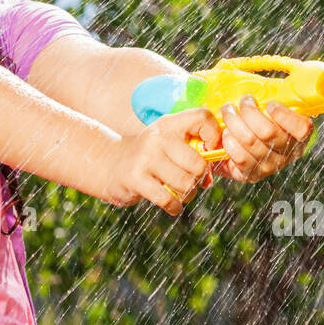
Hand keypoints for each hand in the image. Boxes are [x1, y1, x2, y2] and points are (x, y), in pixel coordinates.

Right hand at [104, 108, 220, 215]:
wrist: (109, 164)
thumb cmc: (149, 157)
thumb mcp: (167, 144)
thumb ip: (193, 153)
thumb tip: (209, 178)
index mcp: (169, 124)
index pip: (203, 117)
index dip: (214, 136)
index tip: (208, 152)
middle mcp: (158, 137)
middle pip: (198, 163)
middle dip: (199, 178)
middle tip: (191, 181)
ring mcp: (145, 157)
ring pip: (186, 183)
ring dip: (187, 194)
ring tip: (180, 192)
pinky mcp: (136, 178)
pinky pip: (168, 199)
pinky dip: (174, 206)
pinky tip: (171, 204)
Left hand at [213, 98, 312, 182]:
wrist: (230, 143)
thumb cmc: (251, 116)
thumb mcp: (262, 102)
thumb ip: (263, 92)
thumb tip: (246, 83)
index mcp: (299, 134)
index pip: (303, 128)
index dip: (286, 116)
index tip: (270, 104)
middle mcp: (288, 153)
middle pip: (268, 132)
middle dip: (249, 112)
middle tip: (242, 102)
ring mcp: (270, 166)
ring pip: (251, 141)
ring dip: (234, 122)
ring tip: (228, 111)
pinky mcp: (251, 175)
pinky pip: (240, 156)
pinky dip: (230, 141)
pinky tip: (226, 133)